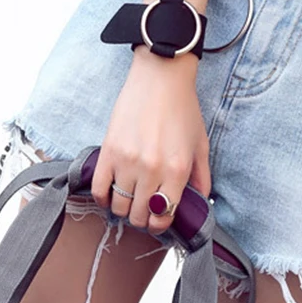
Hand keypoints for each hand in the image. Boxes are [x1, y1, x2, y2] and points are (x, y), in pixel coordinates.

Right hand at [91, 44, 212, 234]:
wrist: (161, 77)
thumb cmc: (183, 110)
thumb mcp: (200, 145)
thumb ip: (202, 178)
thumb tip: (200, 202)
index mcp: (177, 170)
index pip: (163, 216)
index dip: (159, 224)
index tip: (157, 219)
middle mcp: (152, 170)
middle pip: (139, 215)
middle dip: (142, 218)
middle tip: (143, 208)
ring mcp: (128, 161)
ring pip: (119, 206)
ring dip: (123, 208)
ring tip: (128, 199)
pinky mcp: (109, 151)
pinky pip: (99, 189)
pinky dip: (103, 198)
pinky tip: (110, 194)